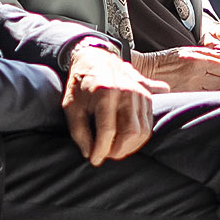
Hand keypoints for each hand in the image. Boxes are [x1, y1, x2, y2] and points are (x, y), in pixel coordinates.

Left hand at [62, 44, 167, 165]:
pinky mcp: (148, 96)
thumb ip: (78, 131)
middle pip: (131, 133)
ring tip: (114, 149)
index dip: (101, 150)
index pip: (107, 130)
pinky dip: (139, 138)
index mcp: (105, 92)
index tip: (94, 160)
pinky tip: (124, 140)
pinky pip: (149, 124)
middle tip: (106, 155)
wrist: (96, 58)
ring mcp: (140, 93)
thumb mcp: (70, 106)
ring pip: (143, 131)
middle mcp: (127, 92)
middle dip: (118, 151)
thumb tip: (89, 154)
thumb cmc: (80, 84)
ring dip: (130, 147)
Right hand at [133, 46, 219, 91]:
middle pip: (219, 81)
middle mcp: (195, 74)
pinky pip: (202, 97)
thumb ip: (205, 52)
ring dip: (208, 88)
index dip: (218, 68)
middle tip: (203, 76)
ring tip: (197, 83)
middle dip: (214, 78)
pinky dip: (200, 94)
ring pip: (212, 91)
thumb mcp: (185, 50)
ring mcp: (190, 88)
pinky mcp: (186, 97)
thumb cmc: (166, 60)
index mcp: (196, 60)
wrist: (148, 71)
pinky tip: (192, 89)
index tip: (211, 68)